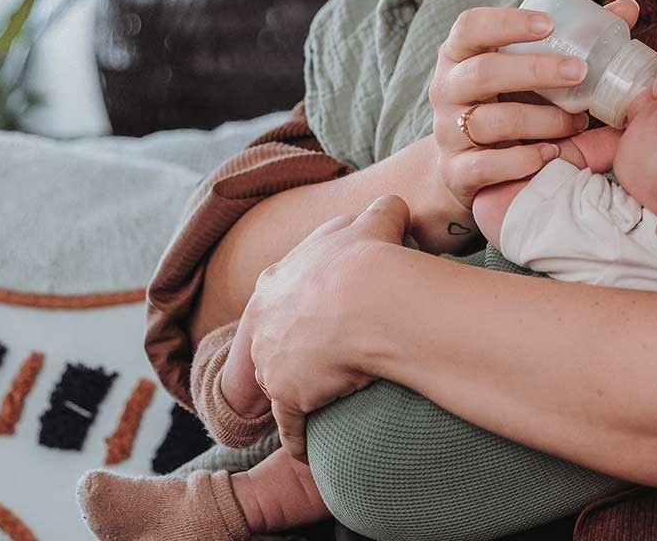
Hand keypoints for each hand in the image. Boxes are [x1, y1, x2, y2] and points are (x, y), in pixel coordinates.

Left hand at [242, 196, 421, 418]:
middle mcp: (264, 321)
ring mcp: (272, 359)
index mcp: (276, 281)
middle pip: (263, 348)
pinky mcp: (288, 394)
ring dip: (285, 399)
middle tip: (292, 376)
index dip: (286, 320)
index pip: (271, 306)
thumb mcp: (374, 222)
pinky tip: (304, 450)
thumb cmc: (370, 257)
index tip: (298, 332)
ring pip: (271, 386)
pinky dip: (296, 439)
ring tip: (305, 410)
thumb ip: (379, 213)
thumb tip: (394, 206)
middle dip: (273, 362)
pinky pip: (289, 425)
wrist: (369, 295)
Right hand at [423, 0, 645, 219]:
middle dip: (534, 70)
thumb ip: (573, 41)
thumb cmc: (508, 103)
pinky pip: (484, 166)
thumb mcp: (529, 69)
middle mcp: (446, 89)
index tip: (549, 24)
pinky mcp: (455, 171)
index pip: (470, 27)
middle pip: (482, 73)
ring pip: (489, 122)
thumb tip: (627, 9)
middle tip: (580, 72)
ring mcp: (447, 132)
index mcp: (460, 54)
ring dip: (540, 120)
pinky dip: (521, 161)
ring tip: (576, 121)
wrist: (468, 165)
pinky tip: (550, 154)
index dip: (506, 22)